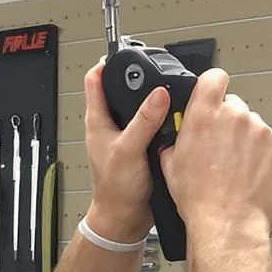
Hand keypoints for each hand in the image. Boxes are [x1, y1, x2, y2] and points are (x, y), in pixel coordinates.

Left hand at [82, 62, 170, 244]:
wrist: (126, 219)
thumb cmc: (115, 191)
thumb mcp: (128, 151)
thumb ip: (143, 122)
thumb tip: (158, 95)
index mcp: (99, 120)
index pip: (96, 79)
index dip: (108, 62)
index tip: (125, 52)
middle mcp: (112, 124)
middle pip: (123, 89)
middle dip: (139, 78)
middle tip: (156, 70)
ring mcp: (127, 134)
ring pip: (140, 106)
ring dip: (154, 99)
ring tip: (170, 91)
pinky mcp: (141, 145)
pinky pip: (153, 124)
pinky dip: (163, 118)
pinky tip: (175, 118)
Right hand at [158, 69, 271, 242]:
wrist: (228, 225)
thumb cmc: (201, 200)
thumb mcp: (171, 165)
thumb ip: (177, 140)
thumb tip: (178, 137)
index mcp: (206, 116)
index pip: (213, 78)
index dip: (213, 85)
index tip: (213, 93)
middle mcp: (238, 118)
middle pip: (236, 107)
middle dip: (229, 124)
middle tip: (221, 150)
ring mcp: (264, 135)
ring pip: (256, 130)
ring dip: (248, 145)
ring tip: (236, 171)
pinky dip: (265, 162)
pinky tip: (251, 179)